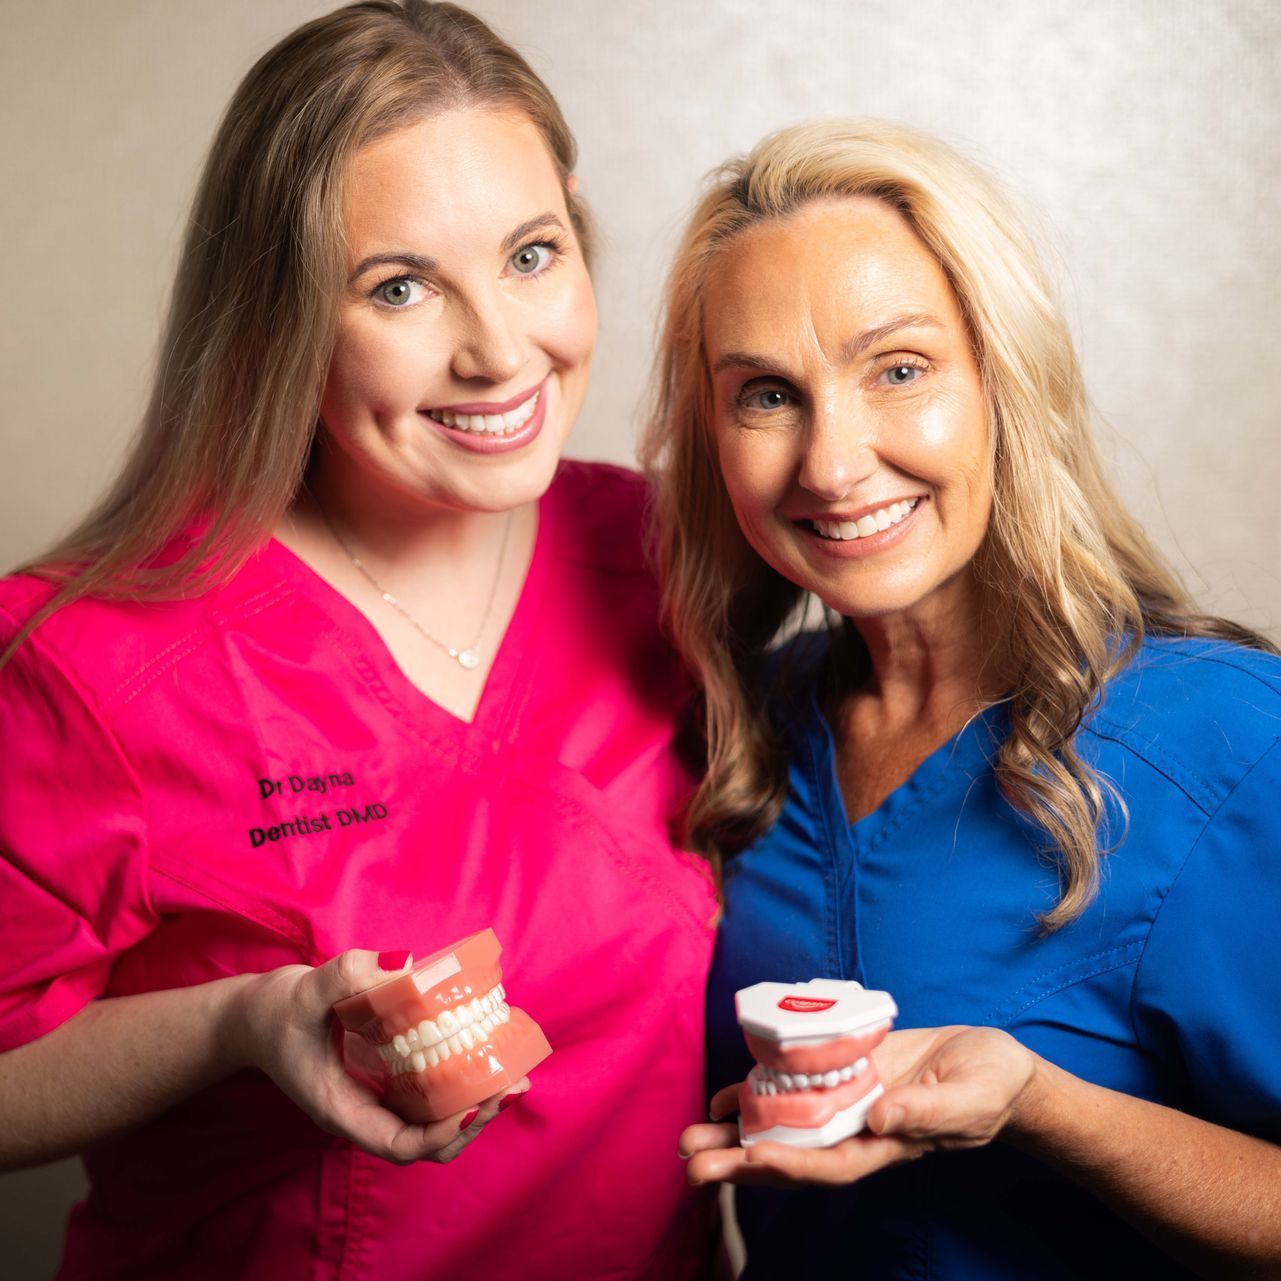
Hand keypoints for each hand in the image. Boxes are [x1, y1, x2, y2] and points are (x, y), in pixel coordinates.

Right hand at [228, 949, 527, 1164]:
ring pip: (435, 1121)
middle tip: (511, 1086)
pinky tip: (489, 1052)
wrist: (256, 1016)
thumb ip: (348, 975)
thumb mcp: (304, 990)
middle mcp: (366, 1112)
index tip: (475, 1105)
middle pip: (427, 1142)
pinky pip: (432, 1090)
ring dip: (476, 1104)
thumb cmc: (274, 1012)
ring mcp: (379, 1096)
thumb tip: (406, 966)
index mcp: (343, 1110)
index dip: (440, 1135)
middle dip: (473, 1121)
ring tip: (514, 1075)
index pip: (398, 1145)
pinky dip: (462, 1079)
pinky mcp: (389, 1075)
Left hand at [679, 1025, 1036, 1186]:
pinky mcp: (842, 1074)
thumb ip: (926, 1111)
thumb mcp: (969, 1098)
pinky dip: (757, 1093)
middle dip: (741, 1161)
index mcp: (887, 1145)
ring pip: (783, 1125)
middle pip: (792, 1154)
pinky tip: (721, 1097)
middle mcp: (856, 1130)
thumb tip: (879, 1118)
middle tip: (691, 1163)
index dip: (788, 1165)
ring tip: (688, 1137)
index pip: (830, 1165)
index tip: (747, 1161)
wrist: (990, 1062)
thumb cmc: (989, 1084)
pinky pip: (793, 1088)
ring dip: (735, 1133)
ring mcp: (845, 1104)